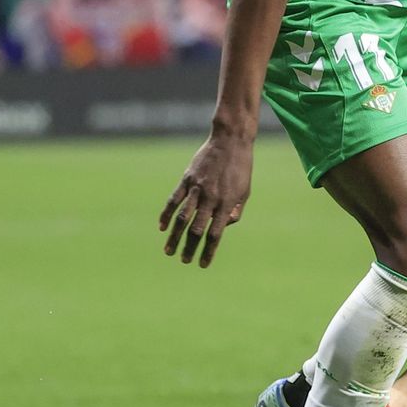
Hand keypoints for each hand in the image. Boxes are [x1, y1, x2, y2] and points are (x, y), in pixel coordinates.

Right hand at [160, 131, 252, 266]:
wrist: (230, 141)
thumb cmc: (241, 168)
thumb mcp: (245, 191)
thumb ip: (235, 211)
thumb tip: (222, 227)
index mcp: (227, 203)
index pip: (215, 234)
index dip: (208, 251)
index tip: (203, 264)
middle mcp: (211, 198)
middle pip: (197, 229)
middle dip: (190, 248)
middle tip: (184, 261)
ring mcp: (197, 188)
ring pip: (182, 218)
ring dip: (174, 236)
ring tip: (168, 251)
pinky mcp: (186, 179)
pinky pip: (173, 200)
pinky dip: (166, 214)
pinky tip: (161, 227)